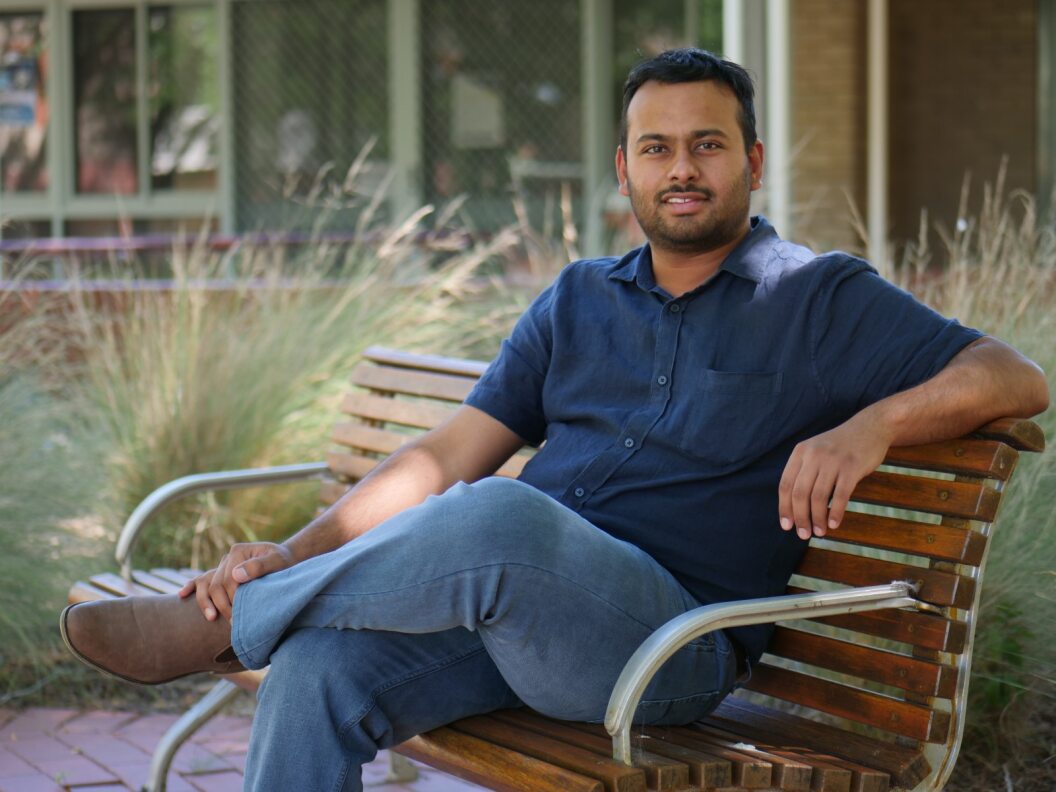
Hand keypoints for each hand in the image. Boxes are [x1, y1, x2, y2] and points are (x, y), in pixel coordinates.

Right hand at [178, 542, 294, 621]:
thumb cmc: (283, 563)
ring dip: (205, 602)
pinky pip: (201, 580)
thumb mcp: (277, 561)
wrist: (286, 560)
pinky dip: (191, 587)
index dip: (233, 597)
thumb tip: (235, 574)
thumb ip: (260, 566)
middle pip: (216, 584)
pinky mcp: (220, 574)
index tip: (241, 613)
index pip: (229, 579)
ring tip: (211, 618)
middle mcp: (226, 558)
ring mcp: (221, 566)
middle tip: (232, 623)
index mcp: (238, 552)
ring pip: (206, 585)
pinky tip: (182, 595)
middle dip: (222, 605)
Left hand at [778, 410, 892, 540]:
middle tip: (803, 534)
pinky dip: (835, 512)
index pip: (785, 485)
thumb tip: (795, 508)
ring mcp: (833, 461)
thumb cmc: (840, 446)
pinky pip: (840, 495)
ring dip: (817, 518)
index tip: (786, 525)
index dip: (785, 508)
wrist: (870, 427)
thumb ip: (804, 472)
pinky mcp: (852, 467)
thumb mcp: (816, 451)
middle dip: (800, 517)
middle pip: (800, 493)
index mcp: (800, 452)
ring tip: (819, 532)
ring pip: (818, 496)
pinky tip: (834, 524)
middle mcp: (813, 455)